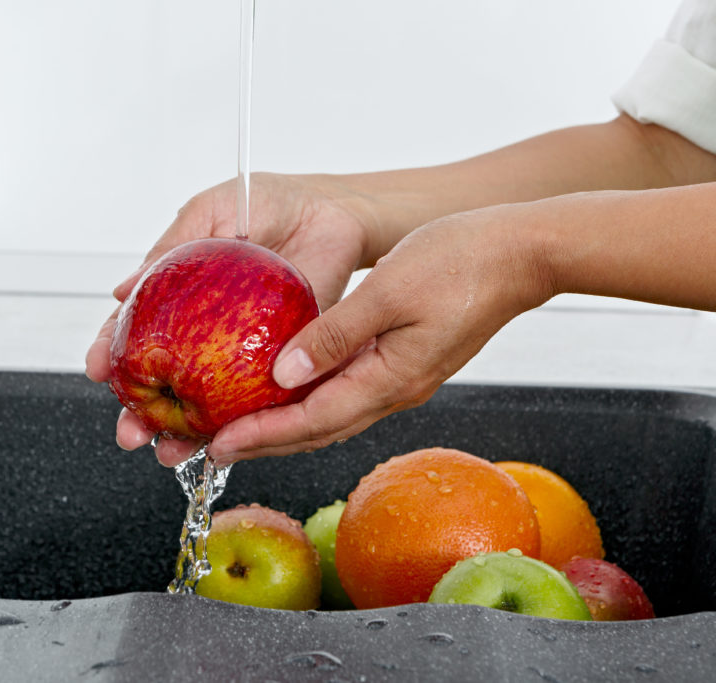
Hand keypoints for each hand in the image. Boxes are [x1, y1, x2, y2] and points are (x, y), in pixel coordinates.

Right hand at [85, 172, 383, 463]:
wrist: (334, 211)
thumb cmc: (269, 202)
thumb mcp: (210, 213)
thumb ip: (168, 249)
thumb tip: (120, 290)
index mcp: (178, 295)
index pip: (137, 331)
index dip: (114, 353)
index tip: (98, 371)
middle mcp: (203, 331)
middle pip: (165, 381)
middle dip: (141, 413)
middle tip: (129, 434)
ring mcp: (239, 352)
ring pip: (205, 402)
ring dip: (183, 433)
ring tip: (166, 453)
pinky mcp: (281, 362)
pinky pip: (256, 400)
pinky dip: (238, 424)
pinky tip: (221, 444)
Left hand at [205, 202, 552, 466]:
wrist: (522, 254)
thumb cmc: (460, 261)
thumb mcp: (388, 292)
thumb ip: (334, 335)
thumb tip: (283, 375)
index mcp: (392, 378)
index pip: (312, 422)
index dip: (262, 436)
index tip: (219, 443)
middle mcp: (396, 390)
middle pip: (318, 431)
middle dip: (265, 443)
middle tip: (214, 447)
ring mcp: (402, 380)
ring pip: (332, 417)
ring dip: (285, 427)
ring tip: (240, 427)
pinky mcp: (405, 364)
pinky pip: (347, 395)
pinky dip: (310, 402)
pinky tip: (285, 390)